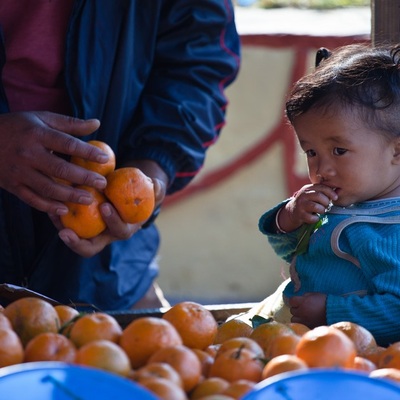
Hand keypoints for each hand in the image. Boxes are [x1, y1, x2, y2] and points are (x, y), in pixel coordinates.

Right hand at [0, 111, 109, 214]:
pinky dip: (48, 207)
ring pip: (47, 188)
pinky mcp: (12, 185)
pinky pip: (32, 199)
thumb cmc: (17, 126)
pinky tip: (64, 210)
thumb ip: (69, 123)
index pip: (67, 144)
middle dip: (84, 178)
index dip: (87, 152)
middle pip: (60, 169)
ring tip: (88, 199)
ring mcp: (18, 171)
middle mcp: (28, 153)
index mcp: (37, 134)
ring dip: (70, 196)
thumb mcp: (41, 118)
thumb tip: (97, 123)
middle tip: (102, 184)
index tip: (105, 158)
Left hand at [50, 162, 167, 256]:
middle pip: (91, 248)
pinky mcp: (81, 223)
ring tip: (52, 215)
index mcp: (125, 229)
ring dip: (62, 230)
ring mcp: (92, 231)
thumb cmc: (142, 193)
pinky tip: (50, 204)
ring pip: (75, 239)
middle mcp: (107, 235)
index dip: (113, 221)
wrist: (130, 194)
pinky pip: (68, 224)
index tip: (105, 206)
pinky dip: (59, 217)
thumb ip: (156, 189)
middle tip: (66, 233)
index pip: (119, 231)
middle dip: (77, 243)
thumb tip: (154, 186)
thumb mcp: (154, 190)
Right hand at [277, 184, 337, 231]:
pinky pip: (312, 218)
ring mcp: (300, 205)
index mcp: (307, 188)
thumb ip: (322, 192)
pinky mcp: (300, 215)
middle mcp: (303, 195)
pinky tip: (315, 217)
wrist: (292, 212)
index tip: (335, 198)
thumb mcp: (312, 194)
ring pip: (316, 207)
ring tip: (321, 211)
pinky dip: (316, 218)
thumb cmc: (307, 203)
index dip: (330, 192)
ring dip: (322, 210)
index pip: (321, 187)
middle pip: (319, 196)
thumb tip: (339, 191)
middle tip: (326, 206)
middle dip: (326, 202)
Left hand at [288, 292, 326, 327]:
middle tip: (303, 308)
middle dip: (296, 308)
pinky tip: (306, 321)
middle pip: (292, 310)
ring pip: (293, 319)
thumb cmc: (325, 301)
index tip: (298, 301)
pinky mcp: (308, 327)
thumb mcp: (315, 294)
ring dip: (297, 317)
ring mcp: (304, 320)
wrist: (335, 313)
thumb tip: (300, 298)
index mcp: (303, 302)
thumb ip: (305, 296)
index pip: (291, 301)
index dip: (294, 300)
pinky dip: (301, 323)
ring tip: (303, 316)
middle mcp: (302, 312)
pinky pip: (300, 325)